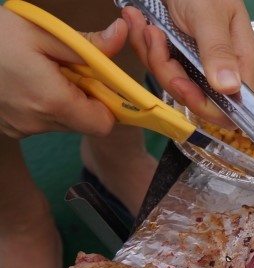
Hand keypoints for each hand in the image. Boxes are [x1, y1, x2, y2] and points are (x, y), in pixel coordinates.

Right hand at [0, 7, 128, 137]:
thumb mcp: (44, 32)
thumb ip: (88, 44)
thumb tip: (121, 36)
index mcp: (53, 101)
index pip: (104, 123)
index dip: (109, 103)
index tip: (101, 80)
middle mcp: (38, 122)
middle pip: (85, 122)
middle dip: (87, 98)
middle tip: (69, 69)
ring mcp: (22, 128)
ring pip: (65, 121)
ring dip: (65, 100)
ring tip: (45, 71)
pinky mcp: (11, 128)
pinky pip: (43, 121)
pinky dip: (45, 104)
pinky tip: (29, 80)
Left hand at [122, 0, 253, 128]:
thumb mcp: (208, 16)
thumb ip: (218, 52)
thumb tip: (230, 89)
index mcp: (242, 63)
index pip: (229, 106)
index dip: (202, 103)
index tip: (178, 81)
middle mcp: (224, 70)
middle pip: (196, 97)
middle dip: (168, 73)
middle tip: (154, 39)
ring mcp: (201, 64)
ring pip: (174, 82)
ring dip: (153, 56)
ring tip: (144, 24)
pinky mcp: (181, 56)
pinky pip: (162, 66)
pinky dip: (147, 48)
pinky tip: (140, 24)